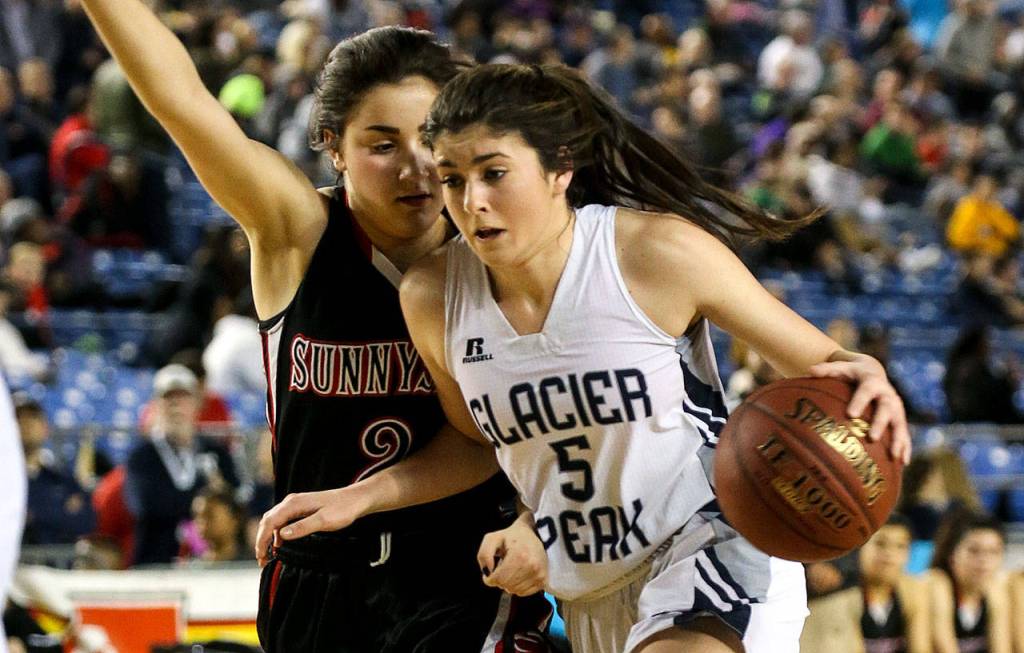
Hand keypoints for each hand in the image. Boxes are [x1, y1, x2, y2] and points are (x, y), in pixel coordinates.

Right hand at [254, 486, 371, 566]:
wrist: (355, 499)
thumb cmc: (342, 509)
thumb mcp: (324, 521)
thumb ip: (302, 527)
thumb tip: (282, 535)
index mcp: (293, 504)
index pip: (269, 522)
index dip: (261, 540)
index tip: (260, 557)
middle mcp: (291, 502)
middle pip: (268, 521)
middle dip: (261, 540)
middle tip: (262, 560)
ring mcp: (295, 504)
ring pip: (274, 521)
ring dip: (268, 537)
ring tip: (268, 556)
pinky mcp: (300, 508)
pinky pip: (282, 521)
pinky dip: (277, 533)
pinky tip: (280, 545)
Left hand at [477, 515, 547, 595]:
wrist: (536, 534)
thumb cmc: (512, 536)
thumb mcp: (493, 538)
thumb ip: (484, 554)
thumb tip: (487, 572)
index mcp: (519, 556)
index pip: (498, 579)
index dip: (489, 577)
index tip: (491, 569)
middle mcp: (532, 567)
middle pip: (505, 585)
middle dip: (499, 579)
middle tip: (502, 566)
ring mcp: (539, 575)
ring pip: (514, 590)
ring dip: (509, 582)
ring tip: (512, 568)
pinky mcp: (543, 581)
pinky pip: (523, 592)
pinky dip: (517, 585)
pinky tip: (519, 573)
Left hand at [809, 352, 911, 463]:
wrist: (874, 372)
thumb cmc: (851, 373)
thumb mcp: (840, 368)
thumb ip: (826, 370)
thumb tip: (809, 370)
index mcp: (872, 382)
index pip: (866, 391)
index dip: (859, 401)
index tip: (851, 414)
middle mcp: (887, 394)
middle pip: (886, 408)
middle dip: (880, 423)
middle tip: (872, 438)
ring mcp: (896, 407)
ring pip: (900, 423)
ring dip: (898, 439)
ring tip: (894, 456)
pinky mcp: (900, 417)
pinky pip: (904, 433)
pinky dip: (905, 447)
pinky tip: (903, 463)